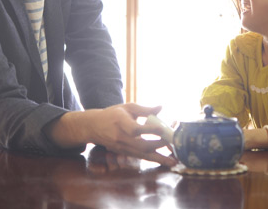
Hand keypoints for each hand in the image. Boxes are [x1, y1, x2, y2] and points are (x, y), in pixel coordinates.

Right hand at [46, 103, 176, 166]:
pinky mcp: (124, 153)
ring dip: (159, 158)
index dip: (150, 129)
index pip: (136, 129)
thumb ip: (145, 109)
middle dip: (159, 145)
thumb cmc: (113, 114)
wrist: (94, 127)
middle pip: (141, 145)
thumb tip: (161, 107)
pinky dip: (153, 158)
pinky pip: (140, 157)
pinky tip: (164, 161)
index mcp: (120, 122)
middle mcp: (121, 137)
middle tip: (172, 142)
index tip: (163, 127)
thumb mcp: (127, 107)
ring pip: (142, 155)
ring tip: (173, 161)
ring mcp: (122, 148)